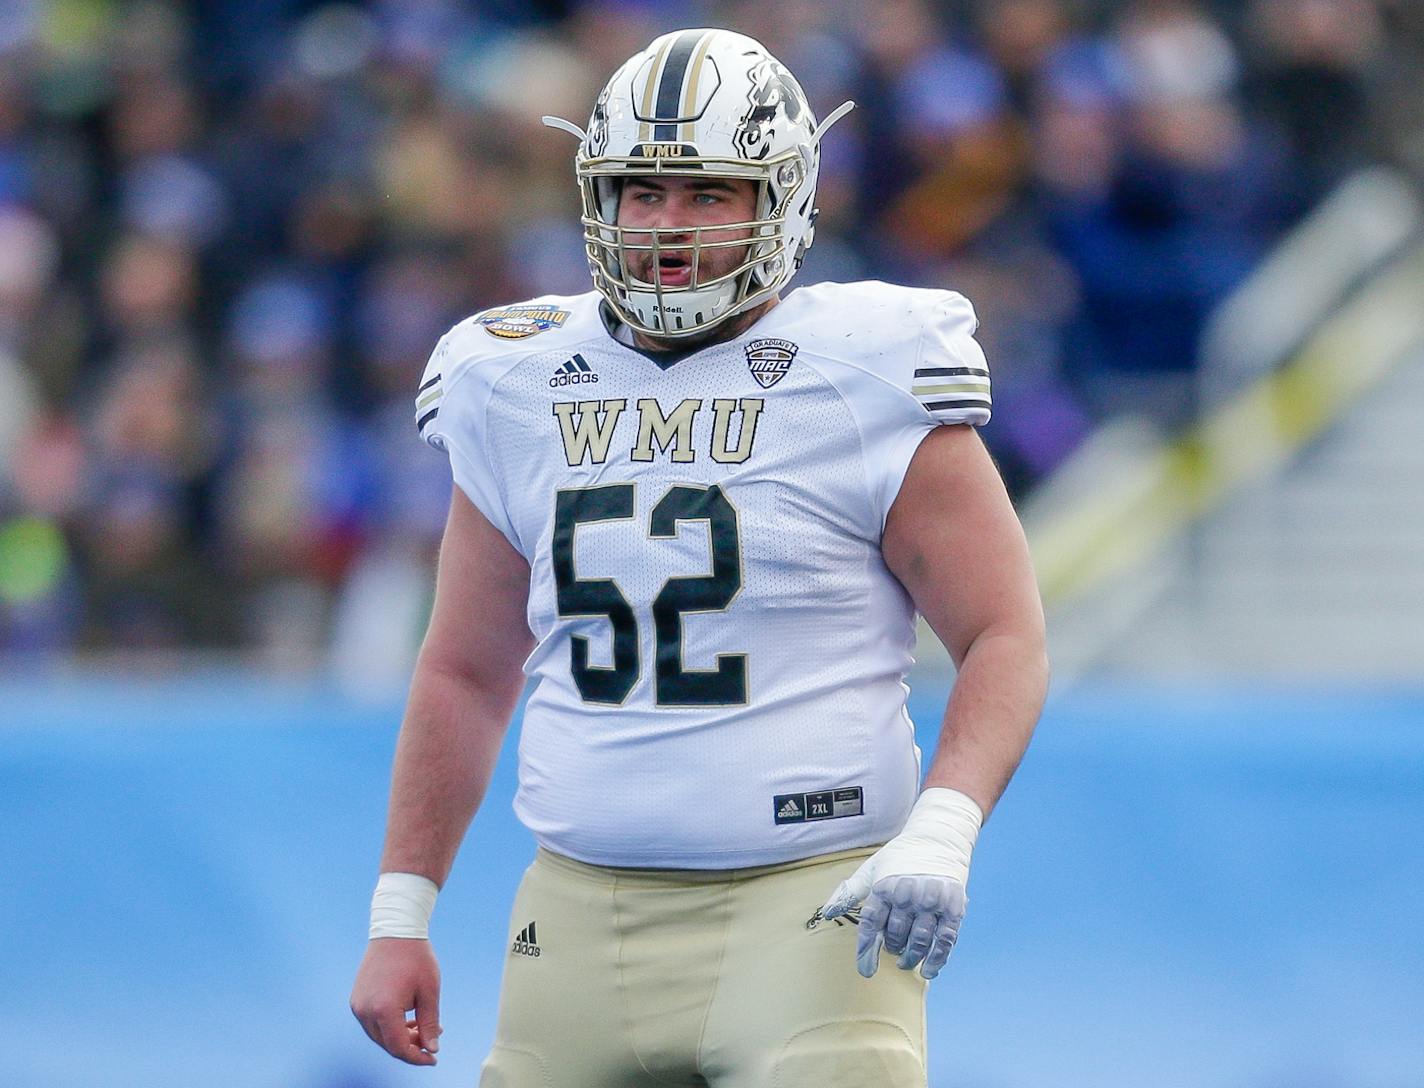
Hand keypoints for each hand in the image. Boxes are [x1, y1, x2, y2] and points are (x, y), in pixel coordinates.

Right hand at [350, 938, 442, 1064]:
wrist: (395, 929)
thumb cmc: (416, 958)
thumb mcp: (429, 991)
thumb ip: (429, 1023)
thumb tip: (432, 1048)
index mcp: (384, 1010)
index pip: (399, 1047)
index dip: (417, 1056)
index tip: (433, 1058)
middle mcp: (365, 1010)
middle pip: (387, 1043)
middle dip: (411, 1046)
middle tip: (432, 1040)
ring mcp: (358, 1004)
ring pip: (379, 1034)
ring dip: (400, 1036)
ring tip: (423, 1027)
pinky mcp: (357, 998)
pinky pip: (373, 1021)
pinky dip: (390, 1025)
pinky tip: (408, 1019)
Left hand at [822, 869, 966, 979]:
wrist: (937, 839)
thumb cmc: (899, 857)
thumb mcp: (871, 869)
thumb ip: (850, 891)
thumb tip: (827, 913)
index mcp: (884, 886)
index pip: (871, 924)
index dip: (867, 951)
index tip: (865, 970)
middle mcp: (908, 894)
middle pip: (896, 936)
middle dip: (892, 948)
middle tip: (892, 951)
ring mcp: (932, 902)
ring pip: (919, 942)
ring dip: (911, 958)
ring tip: (905, 962)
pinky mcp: (954, 908)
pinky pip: (944, 941)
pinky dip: (936, 960)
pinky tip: (928, 970)